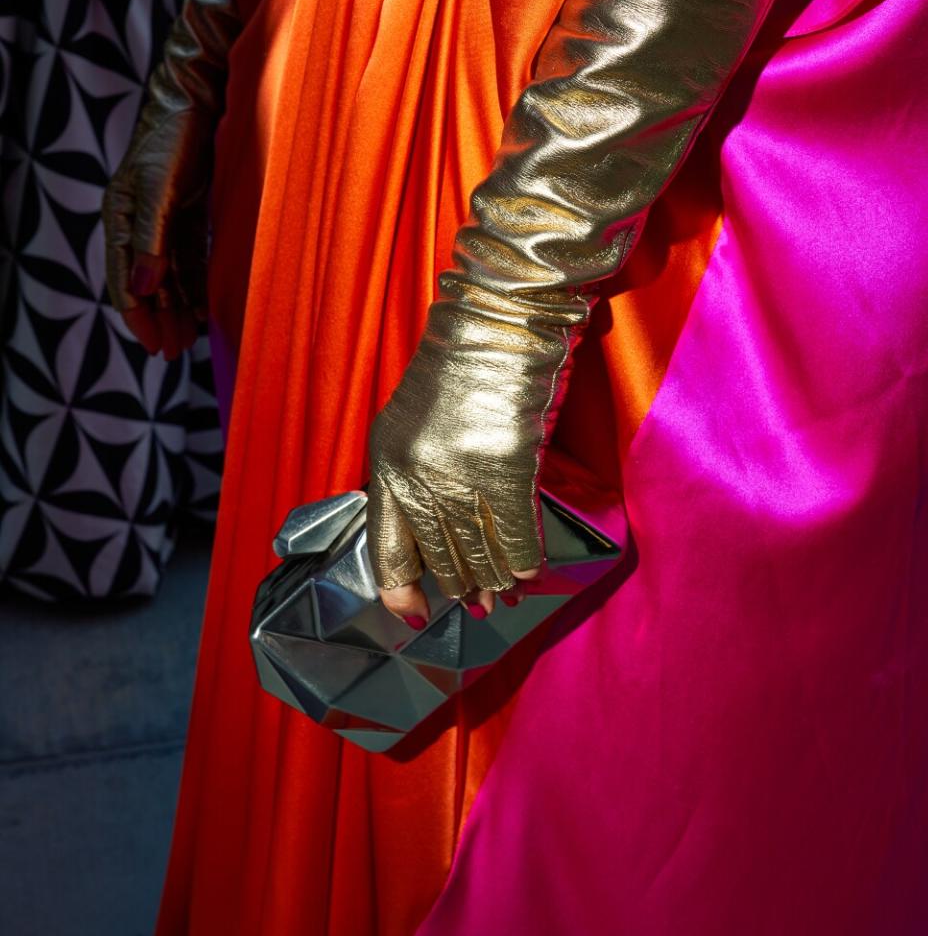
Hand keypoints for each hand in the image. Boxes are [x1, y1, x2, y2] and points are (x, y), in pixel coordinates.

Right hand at [102, 126, 208, 359]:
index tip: (155, 348)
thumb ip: (153, 240)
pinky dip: (194, 284)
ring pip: (170, 275)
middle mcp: (137, 223)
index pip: (125, 281)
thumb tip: (144, 290)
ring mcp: (164, 219)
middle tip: (174, 354)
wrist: (198, 97)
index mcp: (119, 218)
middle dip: (160, 320)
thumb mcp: (160, 190)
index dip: (139, 317)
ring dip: (178, 307)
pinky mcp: (189, 213)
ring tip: (189, 339)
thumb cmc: (173, 138)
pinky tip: (204, 308)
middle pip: (147, 284)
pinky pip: (189, 259)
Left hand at [367, 297, 556, 622]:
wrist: (497, 320)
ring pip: (480, 549)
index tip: (414, 615)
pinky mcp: (505, 466)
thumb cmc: (461, 365)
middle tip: (479, 604)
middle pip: (440, 554)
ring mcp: (460, 472)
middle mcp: (417, 473)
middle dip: (462, 586)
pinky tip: (532, 573)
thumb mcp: (416, 422)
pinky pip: (516, 531)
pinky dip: (526, 558)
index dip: (400, 587)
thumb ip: (420, 474)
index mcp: (386, 460)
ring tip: (508, 594)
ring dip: (497, 578)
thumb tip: (444, 535)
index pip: (387, 545)